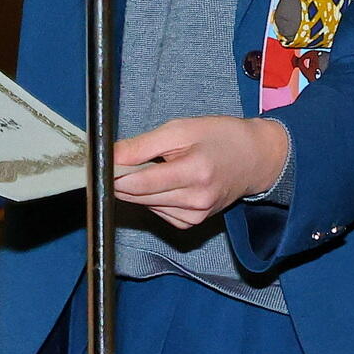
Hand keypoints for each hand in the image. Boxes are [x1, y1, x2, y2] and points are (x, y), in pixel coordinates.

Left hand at [112, 116, 289, 229]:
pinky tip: (166, 182)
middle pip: (139, 197)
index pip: (141, 183)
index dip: (114, 175)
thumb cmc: (220, 138)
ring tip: (157, 165)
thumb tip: (109, 157)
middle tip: (120, 160)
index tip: (98, 165)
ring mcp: (195, 216)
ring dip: (138, 188)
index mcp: (195, 172)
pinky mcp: (192, 224)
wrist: (254, 159)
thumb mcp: (181, 129)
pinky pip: (157, 211)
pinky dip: (153, 197)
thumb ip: (143, 145)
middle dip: (122, 180)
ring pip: (144, 205)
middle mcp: (196, 200)